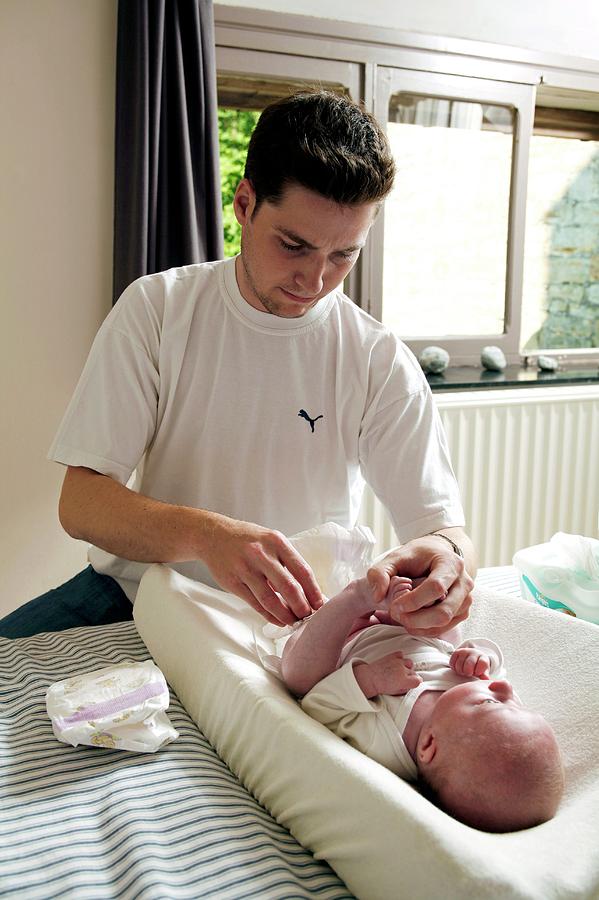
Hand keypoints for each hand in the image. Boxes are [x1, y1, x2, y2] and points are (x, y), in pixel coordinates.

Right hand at [201, 514, 323, 625]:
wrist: (213, 535)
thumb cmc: (248, 539)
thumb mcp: (271, 541)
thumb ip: (288, 562)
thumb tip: (308, 591)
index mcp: (276, 542)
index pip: (302, 570)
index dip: (313, 591)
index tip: (321, 604)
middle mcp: (261, 554)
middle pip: (288, 587)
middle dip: (301, 607)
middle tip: (308, 617)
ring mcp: (245, 569)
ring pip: (270, 599)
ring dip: (285, 615)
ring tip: (293, 622)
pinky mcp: (232, 582)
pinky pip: (254, 604)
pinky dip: (268, 615)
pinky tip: (277, 620)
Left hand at [354, 651, 421, 698]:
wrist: (370, 678)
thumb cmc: (381, 687)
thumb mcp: (395, 692)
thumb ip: (405, 689)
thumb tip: (410, 686)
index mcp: (404, 681)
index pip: (418, 680)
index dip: (416, 682)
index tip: (413, 683)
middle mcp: (402, 670)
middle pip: (414, 672)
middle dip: (410, 676)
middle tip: (403, 679)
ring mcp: (398, 662)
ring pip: (409, 663)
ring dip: (407, 667)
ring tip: (401, 670)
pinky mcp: (392, 656)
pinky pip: (401, 654)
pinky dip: (400, 658)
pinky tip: (396, 662)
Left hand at [367, 532, 474, 637]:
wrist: (437, 556)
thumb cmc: (416, 557)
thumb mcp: (395, 558)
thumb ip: (380, 573)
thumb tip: (378, 596)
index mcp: (451, 563)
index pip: (436, 587)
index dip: (414, 601)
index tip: (395, 605)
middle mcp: (464, 582)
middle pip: (444, 611)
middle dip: (416, 619)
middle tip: (396, 615)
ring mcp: (466, 599)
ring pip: (445, 623)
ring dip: (420, 626)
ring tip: (401, 617)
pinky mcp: (462, 612)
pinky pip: (445, 628)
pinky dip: (425, 630)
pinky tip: (411, 622)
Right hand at [450, 647, 490, 678]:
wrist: (473, 657)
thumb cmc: (478, 667)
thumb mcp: (483, 671)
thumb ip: (484, 675)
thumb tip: (486, 678)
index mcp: (483, 657)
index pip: (482, 663)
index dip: (479, 670)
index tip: (477, 673)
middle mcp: (473, 652)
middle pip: (469, 664)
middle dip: (468, 672)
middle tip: (469, 673)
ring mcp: (464, 651)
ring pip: (459, 664)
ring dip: (461, 671)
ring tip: (464, 671)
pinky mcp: (456, 652)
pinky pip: (452, 663)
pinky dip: (454, 668)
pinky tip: (459, 668)